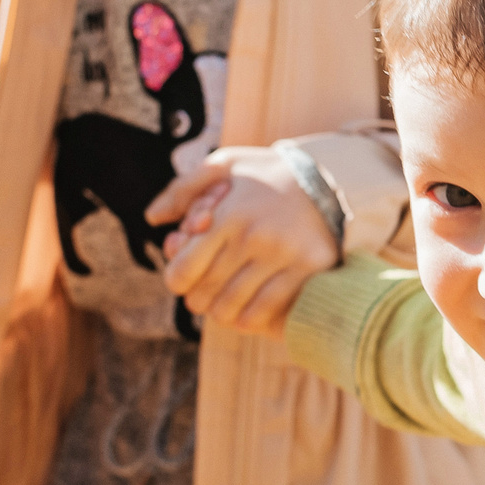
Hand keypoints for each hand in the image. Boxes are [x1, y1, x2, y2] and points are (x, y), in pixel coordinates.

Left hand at [153, 147, 341, 337]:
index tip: (182, 279)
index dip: (176, 281)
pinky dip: (249, 319)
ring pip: (233, 307)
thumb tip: (153, 219)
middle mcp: (253, 237)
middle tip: (201, 295)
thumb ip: (183, 189)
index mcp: (228, 214)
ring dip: (221, 312)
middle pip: (205, 292)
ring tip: (222, 305)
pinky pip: (266, 311)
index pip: (183, 270)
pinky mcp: (307, 270)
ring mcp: (282, 256)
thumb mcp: (225, 165)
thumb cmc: (268, 174)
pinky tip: (247, 312)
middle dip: (197, 299)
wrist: (331, 179)